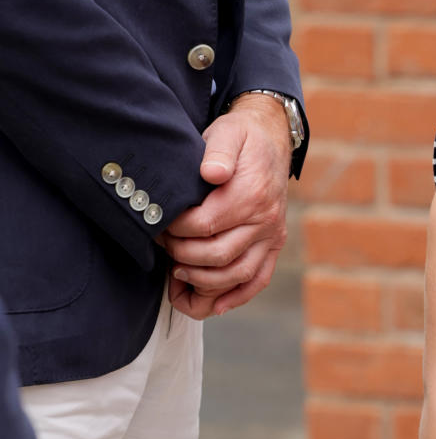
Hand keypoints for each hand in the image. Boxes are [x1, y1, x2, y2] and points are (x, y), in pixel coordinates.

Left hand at [163, 94, 291, 318]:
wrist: (272, 140)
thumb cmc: (242, 138)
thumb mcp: (228, 132)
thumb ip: (219, 151)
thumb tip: (212, 172)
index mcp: (251, 194)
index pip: (206, 225)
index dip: (176, 231)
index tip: (158, 225)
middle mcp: (265, 221)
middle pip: (218, 254)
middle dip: (183, 256)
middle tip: (163, 248)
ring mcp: (272, 237)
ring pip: (236, 274)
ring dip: (204, 283)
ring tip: (177, 275)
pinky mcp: (274, 247)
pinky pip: (258, 280)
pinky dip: (235, 298)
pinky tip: (212, 306)